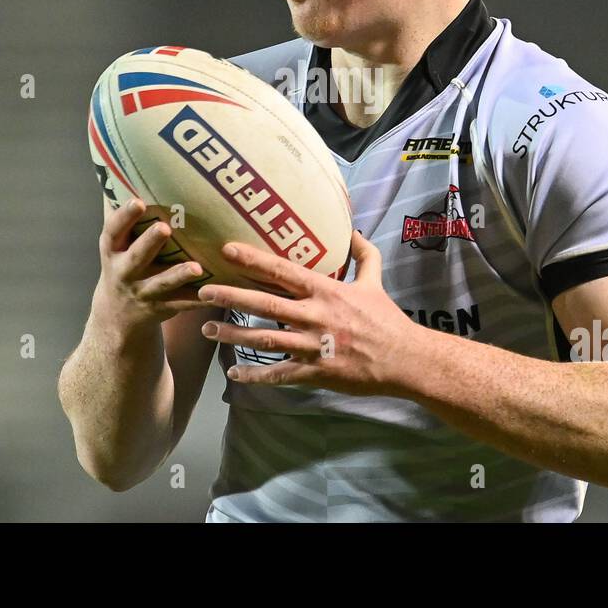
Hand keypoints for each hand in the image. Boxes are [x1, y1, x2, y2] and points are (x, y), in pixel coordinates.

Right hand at [94, 197, 210, 323]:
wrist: (117, 316)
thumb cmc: (121, 263)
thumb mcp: (114, 242)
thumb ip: (118, 210)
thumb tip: (115, 167)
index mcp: (113, 250)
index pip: (114, 230)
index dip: (124, 216)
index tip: (138, 200)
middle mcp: (125, 272)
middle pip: (136, 257)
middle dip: (149, 243)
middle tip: (165, 228)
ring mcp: (143, 292)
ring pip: (162, 284)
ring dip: (178, 275)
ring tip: (197, 267)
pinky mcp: (163, 308)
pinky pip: (183, 303)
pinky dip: (199, 298)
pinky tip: (217, 292)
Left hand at [196, 231, 423, 396]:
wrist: (405, 360)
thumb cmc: (388, 320)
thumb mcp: (376, 282)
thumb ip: (365, 255)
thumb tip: (355, 232)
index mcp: (326, 291)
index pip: (283, 270)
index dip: (253, 259)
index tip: (227, 249)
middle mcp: (314, 316)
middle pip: (264, 303)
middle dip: (231, 295)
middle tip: (202, 290)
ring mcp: (312, 346)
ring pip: (264, 339)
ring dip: (233, 335)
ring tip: (208, 330)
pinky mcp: (315, 372)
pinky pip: (279, 375)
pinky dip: (255, 376)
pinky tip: (234, 374)